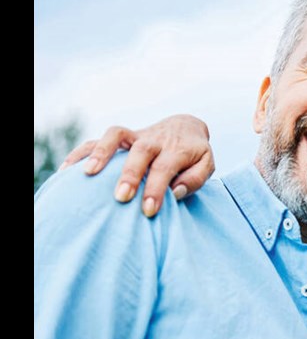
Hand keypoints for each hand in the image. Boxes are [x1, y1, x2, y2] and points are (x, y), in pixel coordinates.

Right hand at [60, 115, 214, 217]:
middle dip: (130, 174)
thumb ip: (194, 179)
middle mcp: (155, 140)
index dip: (156, 189)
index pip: (165, 168)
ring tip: (88, 174)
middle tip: (121, 197)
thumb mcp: (206, 166)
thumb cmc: (194, 156)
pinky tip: (68, 171)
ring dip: (101, 153)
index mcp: (177, 149)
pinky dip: (82, 152)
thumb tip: (175, 192)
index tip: (148, 210)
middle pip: (141, 152)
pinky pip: (97, 139)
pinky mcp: (121, 137)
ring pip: (116, 136)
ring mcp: (135, 135)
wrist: (184, 128)